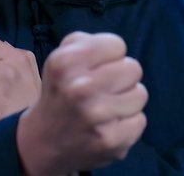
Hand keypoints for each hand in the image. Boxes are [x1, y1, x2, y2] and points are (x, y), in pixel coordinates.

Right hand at [16, 32, 147, 175]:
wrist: (43, 142)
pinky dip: (128, 124)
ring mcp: (96, 116)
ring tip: (107, 108)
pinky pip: (140, 120)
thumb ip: (88, 42)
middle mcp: (79, 87)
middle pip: (134, 68)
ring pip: (140, 94)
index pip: (117, 45)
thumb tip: (116, 48)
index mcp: (65, 62)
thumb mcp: (61, 58)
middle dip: (122, 78)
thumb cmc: (61, 91)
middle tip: (104, 89)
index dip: (109, 56)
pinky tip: (109, 126)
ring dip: (127, 101)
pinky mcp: (111, 140)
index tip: (96, 69)